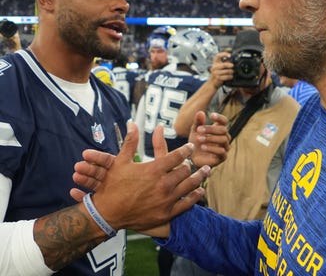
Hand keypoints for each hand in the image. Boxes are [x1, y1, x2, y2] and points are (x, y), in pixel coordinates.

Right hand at [71, 122, 209, 231]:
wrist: (106, 214)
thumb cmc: (112, 186)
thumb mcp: (120, 161)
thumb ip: (130, 141)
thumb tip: (132, 123)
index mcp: (154, 169)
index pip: (177, 156)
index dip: (186, 150)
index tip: (190, 146)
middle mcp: (163, 184)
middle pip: (185, 170)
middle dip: (191, 164)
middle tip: (197, 160)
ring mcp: (166, 200)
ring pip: (189, 185)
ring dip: (200, 177)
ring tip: (206, 171)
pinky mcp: (166, 214)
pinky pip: (186, 204)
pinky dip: (195, 196)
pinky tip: (199, 191)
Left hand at [189, 111, 229, 167]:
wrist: (192, 157)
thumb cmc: (196, 141)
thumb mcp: (195, 130)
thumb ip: (198, 122)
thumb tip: (200, 112)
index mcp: (219, 129)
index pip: (224, 121)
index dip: (220, 117)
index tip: (211, 115)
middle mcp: (225, 137)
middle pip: (223, 130)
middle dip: (211, 129)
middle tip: (199, 130)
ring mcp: (225, 147)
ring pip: (223, 139)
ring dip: (210, 138)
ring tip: (199, 139)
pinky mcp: (223, 157)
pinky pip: (221, 151)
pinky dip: (212, 148)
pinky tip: (202, 147)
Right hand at [207, 51, 233, 88]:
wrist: (212, 82)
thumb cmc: (217, 73)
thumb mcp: (220, 66)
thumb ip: (225, 62)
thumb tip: (232, 60)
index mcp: (215, 62)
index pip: (218, 56)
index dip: (224, 54)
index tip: (230, 55)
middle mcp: (214, 67)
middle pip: (223, 64)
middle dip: (229, 65)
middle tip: (232, 65)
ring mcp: (216, 73)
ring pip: (226, 71)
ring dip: (231, 72)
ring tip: (232, 72)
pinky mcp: (218, 78)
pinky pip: (226, 76)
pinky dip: (230, 76)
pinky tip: (231, 76)